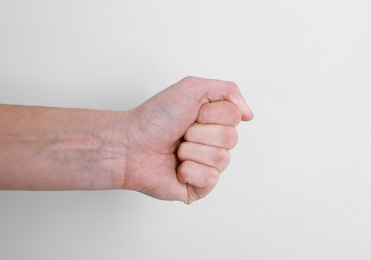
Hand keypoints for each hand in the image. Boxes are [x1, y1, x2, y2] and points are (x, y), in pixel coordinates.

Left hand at [122, 76, 252, 202]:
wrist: (131, 144)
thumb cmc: (156, 117)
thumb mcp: (192, 88)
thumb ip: (228, 90)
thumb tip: (249, 114)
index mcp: (213, 121)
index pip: (234, 117)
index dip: (210, 114)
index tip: (191, 114)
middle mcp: (213, 143)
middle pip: (231, 138)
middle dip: (200, 133)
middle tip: (181, 133)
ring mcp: (207, 165)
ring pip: (222, 159)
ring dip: (192, 151)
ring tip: (176, 150)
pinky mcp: (199, 187)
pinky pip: (211, 179)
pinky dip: (190, 171)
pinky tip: (177, 168)